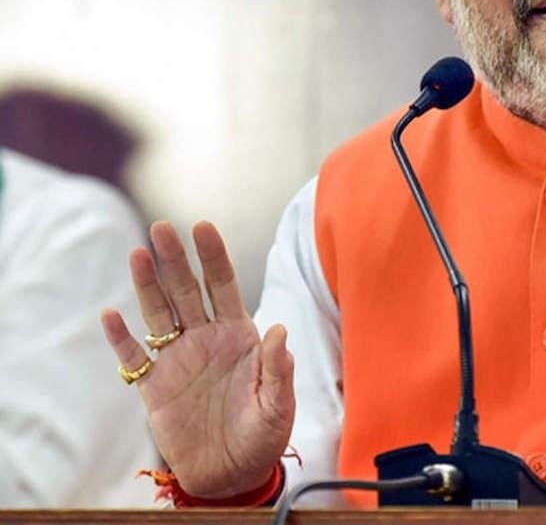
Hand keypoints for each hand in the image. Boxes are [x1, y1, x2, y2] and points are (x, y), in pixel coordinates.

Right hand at [100, 221, 294, 497]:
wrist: (234, 473)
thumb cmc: (264, 435)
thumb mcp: (279, 404)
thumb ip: (278, 369)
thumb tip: (280, 330)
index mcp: (239, 336)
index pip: (224, 286)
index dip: (213, 257)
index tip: (203, 227)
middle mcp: (206, 340)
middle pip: (187, 290)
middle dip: (175, 259)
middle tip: (161, 227)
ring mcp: (178, 360)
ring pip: (159, 314)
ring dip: (147, 285)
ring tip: (138, 253)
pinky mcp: (155, 388)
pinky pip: (133, 359)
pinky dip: (120, 339)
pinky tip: (110, 315)